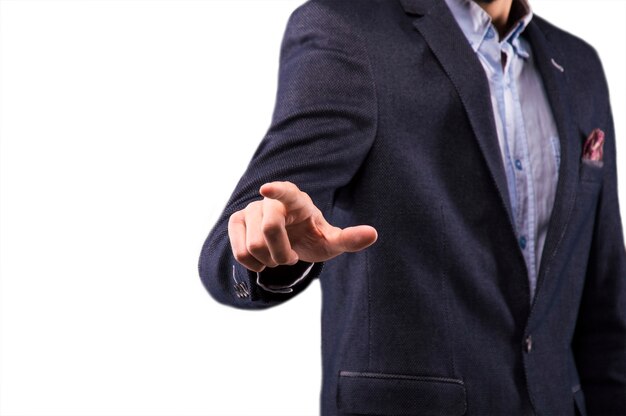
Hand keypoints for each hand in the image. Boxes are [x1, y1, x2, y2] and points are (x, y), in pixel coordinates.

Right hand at [228, 181, 377, 271]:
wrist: (289, 240)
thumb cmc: (312, 236)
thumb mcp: (331, 241)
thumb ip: (350, 238)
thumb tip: (374, 234)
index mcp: (296, 199)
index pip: (285, 191)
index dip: (276, 191)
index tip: (267, 189)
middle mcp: (269, 200)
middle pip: (270, 232)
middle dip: (282, 254)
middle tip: (291, 256)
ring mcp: (250, 209)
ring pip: (253, 246)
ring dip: (269, 261)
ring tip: (277, 254)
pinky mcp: (236, 222)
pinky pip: (240, 253)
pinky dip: (253, 264)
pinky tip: (262, 259)